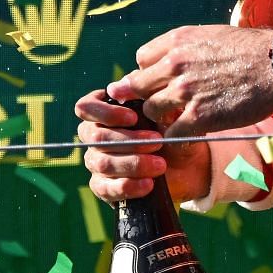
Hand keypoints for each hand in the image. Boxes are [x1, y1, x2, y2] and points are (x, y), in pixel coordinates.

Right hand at [76, 89, 210, 202]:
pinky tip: (148, 184)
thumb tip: (138, 84)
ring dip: (133, 163)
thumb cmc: (173, 129)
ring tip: (161, 164)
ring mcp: (97, 162)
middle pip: (96, 137)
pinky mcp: (104, 186)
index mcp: (106, 112)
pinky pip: (104, 188)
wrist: (188, 162)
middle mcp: (96, 136)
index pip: (85, 107)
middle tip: (158, 142)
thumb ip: (154, 96)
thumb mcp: (169, 111)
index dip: (104, 112)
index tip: (133, 117)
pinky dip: (127, 186)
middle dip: (129, 140)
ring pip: (102, 163)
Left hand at [105, 25, 272, 136]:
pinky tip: (187, 137)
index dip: (149, 72)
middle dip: (147, 96)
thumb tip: (174, 58)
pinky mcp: (198, 117)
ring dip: (161, 118)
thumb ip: (188, 47)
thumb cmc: (254, 49)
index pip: (141, 59)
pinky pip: (170, 134)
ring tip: (177, 120)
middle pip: (137, 86)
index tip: (160, 81)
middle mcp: (175, 64)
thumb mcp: (214, 35)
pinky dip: (175, 138)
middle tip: (160, 104)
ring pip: (150, 111)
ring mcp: (184, 92)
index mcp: (178, 41)